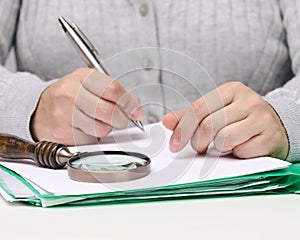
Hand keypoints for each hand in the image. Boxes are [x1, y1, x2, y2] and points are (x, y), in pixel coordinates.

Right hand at [31, 68, 142, 144]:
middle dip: (121, 119)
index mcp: (82, 77)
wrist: (40, 109)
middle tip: (120, 119)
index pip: (112, 89)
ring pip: (101, 129)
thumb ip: (116, 93)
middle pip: (109, 111)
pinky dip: (93, 137)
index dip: (129, 102)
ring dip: (106, 128)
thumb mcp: (91, 85)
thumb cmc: (69, 96)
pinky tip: (85, 128)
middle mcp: (70, 93)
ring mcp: (63, 113)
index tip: (136, 111)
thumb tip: (135, 108)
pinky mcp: (61, 132)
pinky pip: (90, 140)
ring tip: (97, 121)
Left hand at [163, 82, 288, 159]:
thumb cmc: (240, 118)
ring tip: (223, 144)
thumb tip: (166, 121)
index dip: (182, 129)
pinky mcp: (270, 137)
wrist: (274, 125)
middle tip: (200, 147)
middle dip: (198, 142)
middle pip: (208, 126)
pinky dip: (236, 154)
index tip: (174, 145)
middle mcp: (248, 100)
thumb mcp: (216, 111)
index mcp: (231, 90)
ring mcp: (261, 118)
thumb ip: (190, 116)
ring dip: (218, 148)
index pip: (198, 109)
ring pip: (224, 139)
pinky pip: (241, 151)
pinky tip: (241, 147)